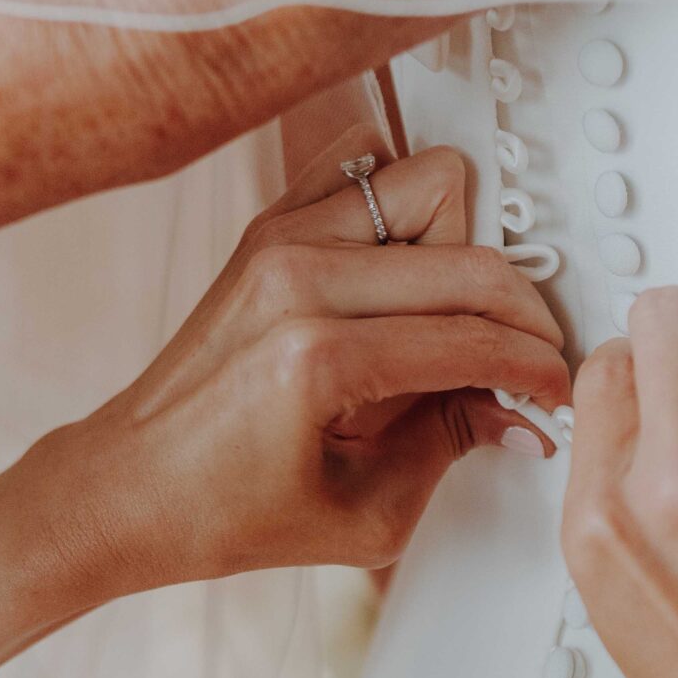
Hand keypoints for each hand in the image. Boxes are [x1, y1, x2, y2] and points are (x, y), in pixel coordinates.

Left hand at [26, 145, 568, 599]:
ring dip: (462, 245)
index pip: (472, 338)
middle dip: (518, 313)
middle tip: (521, 358)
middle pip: (468, 255)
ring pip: (428, 180)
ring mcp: (279, 238)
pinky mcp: (267, 226)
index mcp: (316, 356)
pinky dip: (402, 200)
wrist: (129, 487)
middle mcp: (296, 277)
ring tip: (456, 309)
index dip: (533, 369)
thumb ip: (454, 446)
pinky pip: (364, 161)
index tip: (548, 390)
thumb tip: (518, 409)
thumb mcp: (365, 516)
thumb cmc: (220, 509)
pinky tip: (409, 264)